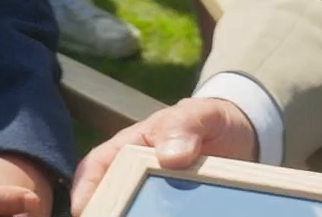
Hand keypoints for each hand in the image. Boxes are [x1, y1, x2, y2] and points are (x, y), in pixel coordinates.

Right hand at [70, 97, 257, 214]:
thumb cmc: (209, 119)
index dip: (85, 189)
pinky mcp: (170, 207)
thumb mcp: (201, 114)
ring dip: (128, 216)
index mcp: (130, 145)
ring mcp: (152, 192)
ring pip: (131, 209)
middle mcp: (135, 172)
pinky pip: (156, 215)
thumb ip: (184, 126)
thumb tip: (170, 155)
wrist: (238, 135)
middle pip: (108, 196)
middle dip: (104, 211)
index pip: (96, 166)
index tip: (83, 210)